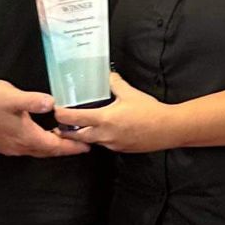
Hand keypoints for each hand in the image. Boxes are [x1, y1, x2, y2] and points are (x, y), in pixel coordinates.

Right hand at [0, 77, 86, 157]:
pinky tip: (37, 135)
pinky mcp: (1, 143)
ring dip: (50, 147)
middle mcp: (18, 146)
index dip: (72, 146)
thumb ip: (35, 101)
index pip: (55, 146)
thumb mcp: (14, 96)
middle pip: (47, 151)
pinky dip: (37, 144)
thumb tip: (52, 103)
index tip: (86, 147)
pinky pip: (25, 148)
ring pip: (36, 151)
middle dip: (64, 149)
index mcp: (25, 136)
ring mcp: (8, 146)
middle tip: (80, 145)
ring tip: (62, 139)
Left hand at [56, 75, 175, 153]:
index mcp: (104, 119)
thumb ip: (115, 83)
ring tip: (78, 128)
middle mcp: (104, 135)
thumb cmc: (150, 112)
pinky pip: (104, 144)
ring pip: (90, 141)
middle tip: (59, 125)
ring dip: (82, 135)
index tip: (56, 110)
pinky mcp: (120, 149)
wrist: (167, 129)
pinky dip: (98, 138)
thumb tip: (108, 75)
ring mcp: (112, 144)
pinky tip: (103, 131)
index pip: (74, 119)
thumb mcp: (130, 93)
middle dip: (66, 131)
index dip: (61, 115)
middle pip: (76, 136)